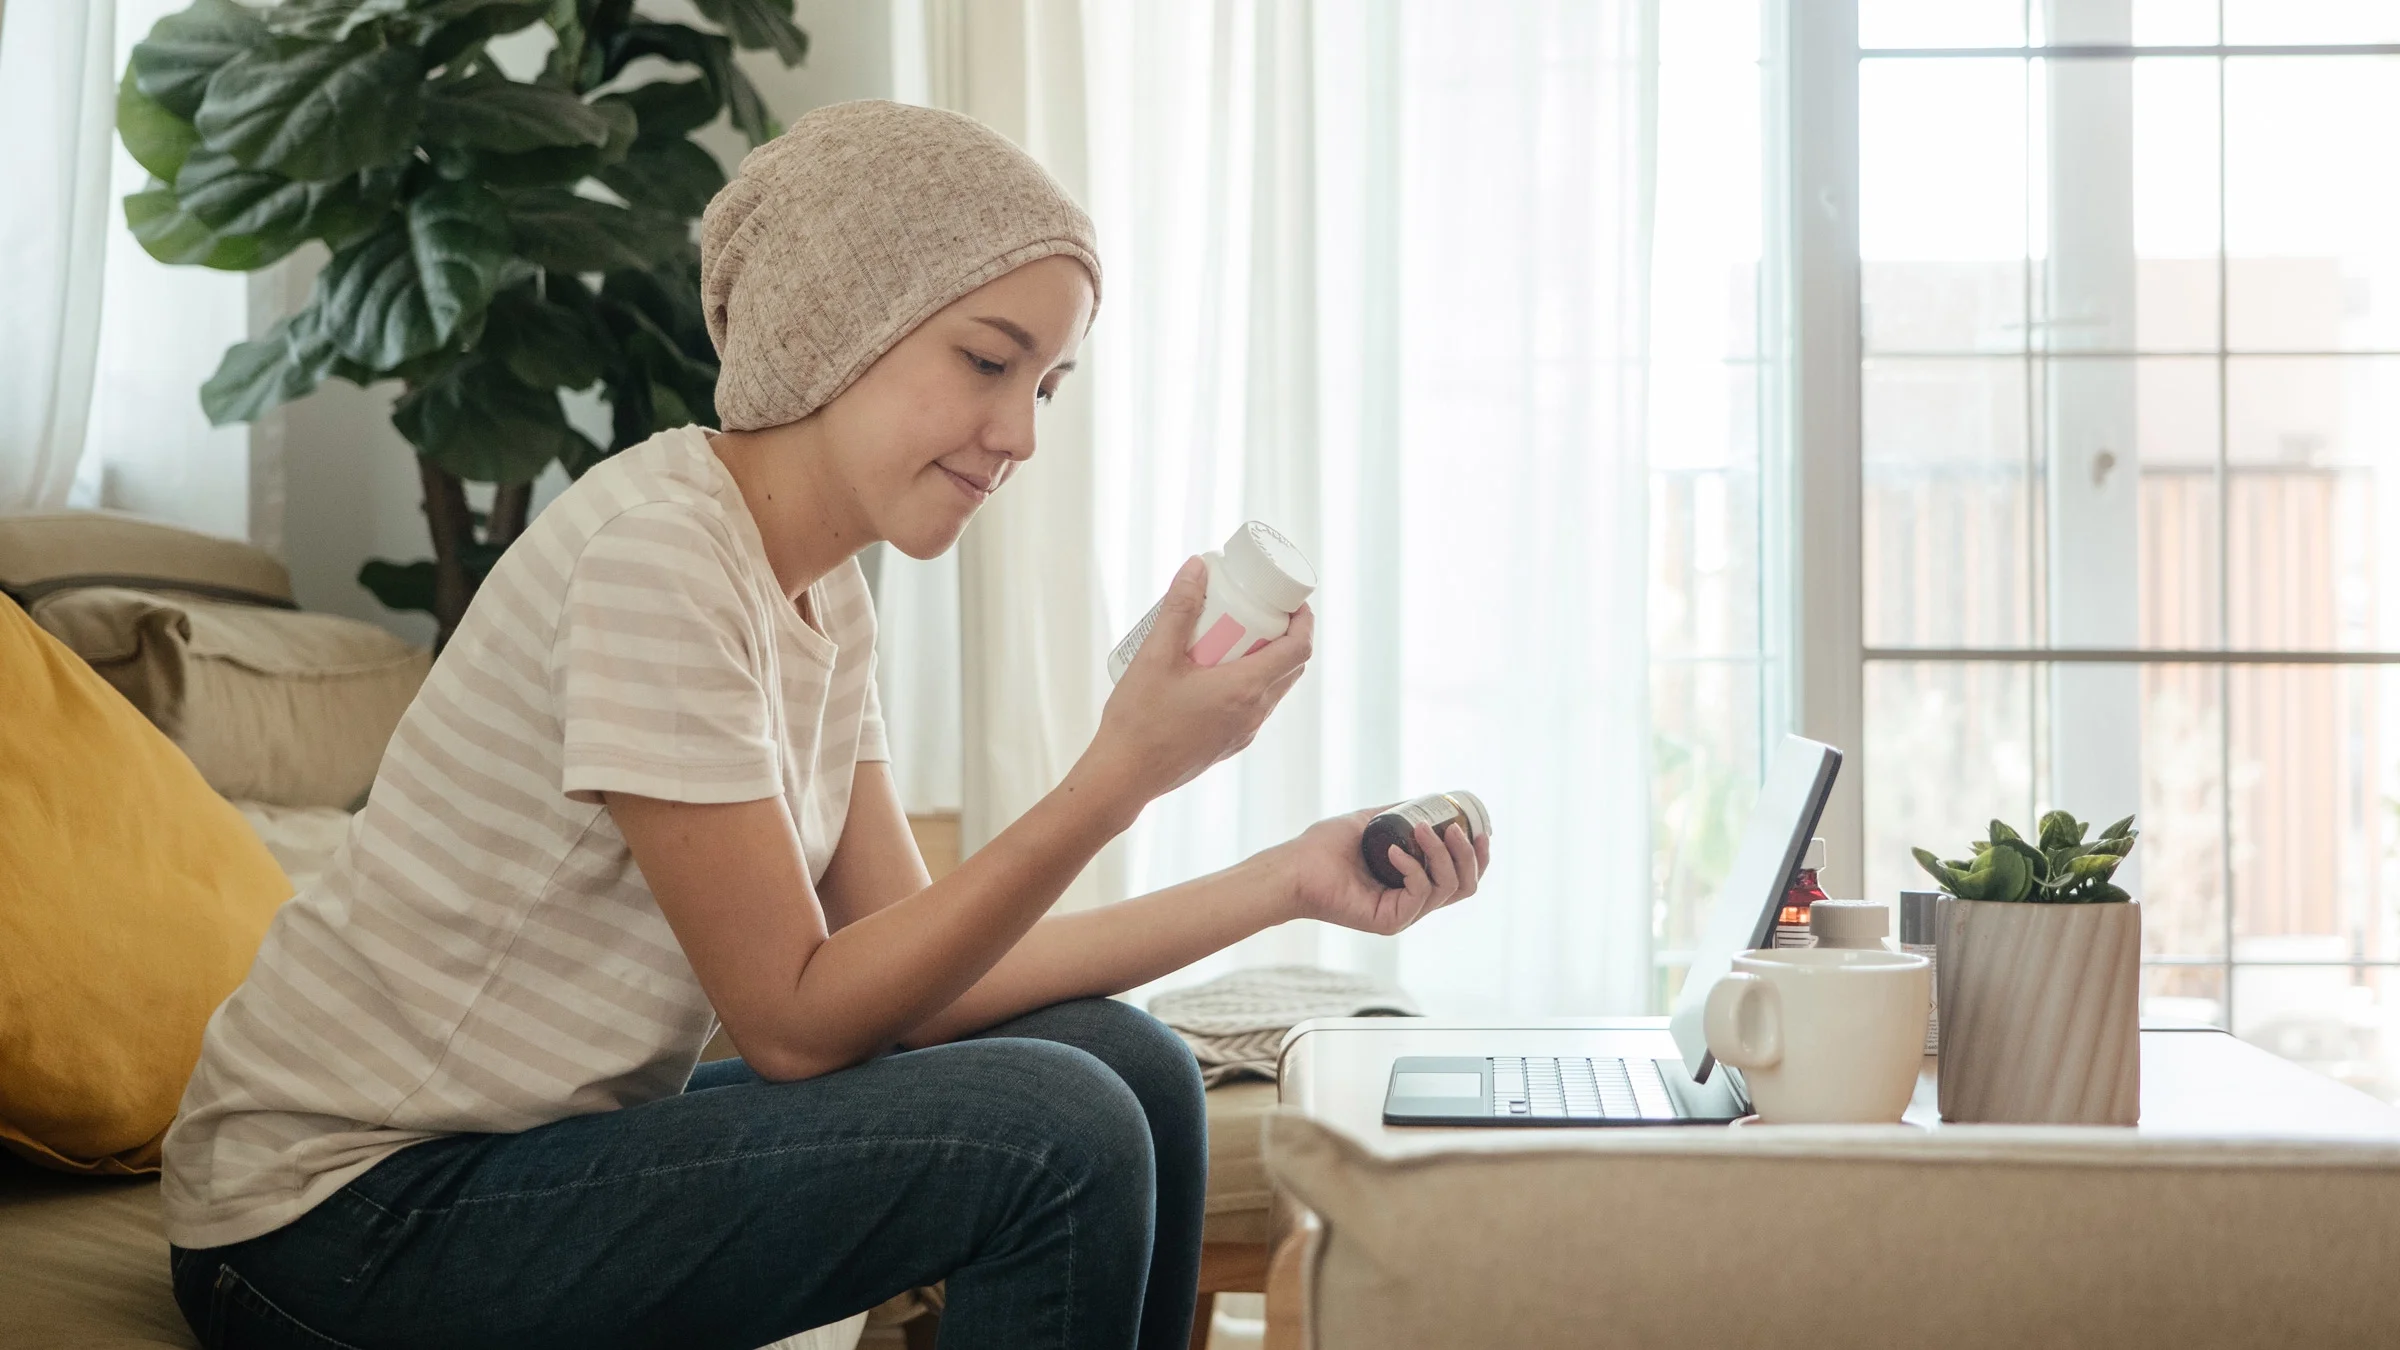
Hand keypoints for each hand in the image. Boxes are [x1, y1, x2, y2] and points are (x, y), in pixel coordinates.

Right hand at [1085, 557, 1313, 801]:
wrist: (1124, 777)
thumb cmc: (1139, 719)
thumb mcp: (1156, 656)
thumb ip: (1178, 609)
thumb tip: (1198, 567)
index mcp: (1244, 689)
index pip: (1299, 648)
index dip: (1304, 619)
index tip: (1290, 598)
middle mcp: (1253, 714)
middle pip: (1290, 667)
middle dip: (1283, 634)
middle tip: (1256, 610)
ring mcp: (1243, 733)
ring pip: (1272, 688)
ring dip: (1264, 659)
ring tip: (1231, 637)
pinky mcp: (1229, 745)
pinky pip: (1253, 707)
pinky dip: (1247, 682)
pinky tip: (1213, 672)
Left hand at [1271, 807, 1490, 935]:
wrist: (1295, 866)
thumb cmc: (1324, 847)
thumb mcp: (1373, 821)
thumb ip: (1400, 814)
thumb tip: (1430, 799)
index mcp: (1414, 884)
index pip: (1462, 878)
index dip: (1479, 857)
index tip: (1481, 831)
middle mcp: (1413, 902)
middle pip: (1465, 885)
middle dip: (1468, 855)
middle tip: (1453, 828)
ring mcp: (1403, 914)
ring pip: (1446, 888)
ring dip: (1440, 853)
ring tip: (1421, 829)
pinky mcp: (1390, 921)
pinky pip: (1419, 894)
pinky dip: (1413, 867)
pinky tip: (1394, 851)